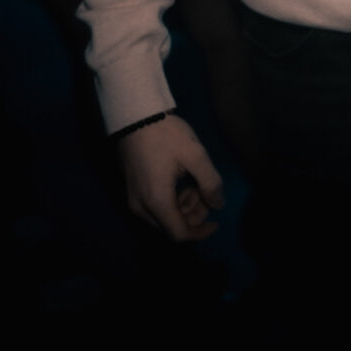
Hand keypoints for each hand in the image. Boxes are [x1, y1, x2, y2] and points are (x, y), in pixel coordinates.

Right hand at [116, 115, 224, 240]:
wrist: (135, 116)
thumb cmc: (166, 134)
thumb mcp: (195, 155)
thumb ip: (210, 183)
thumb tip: (218, 205)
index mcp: (156, 202)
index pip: (179, 235)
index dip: (200, 233)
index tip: (216, 221)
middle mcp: (141, 207)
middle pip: (171, 227)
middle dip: (193, 215)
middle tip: (204, 190)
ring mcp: (133, 199)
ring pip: (163, 218)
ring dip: (183, 207)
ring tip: (194, 182)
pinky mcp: (132, 190)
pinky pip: (154, 207)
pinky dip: (171, 201)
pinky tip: (181, 182)